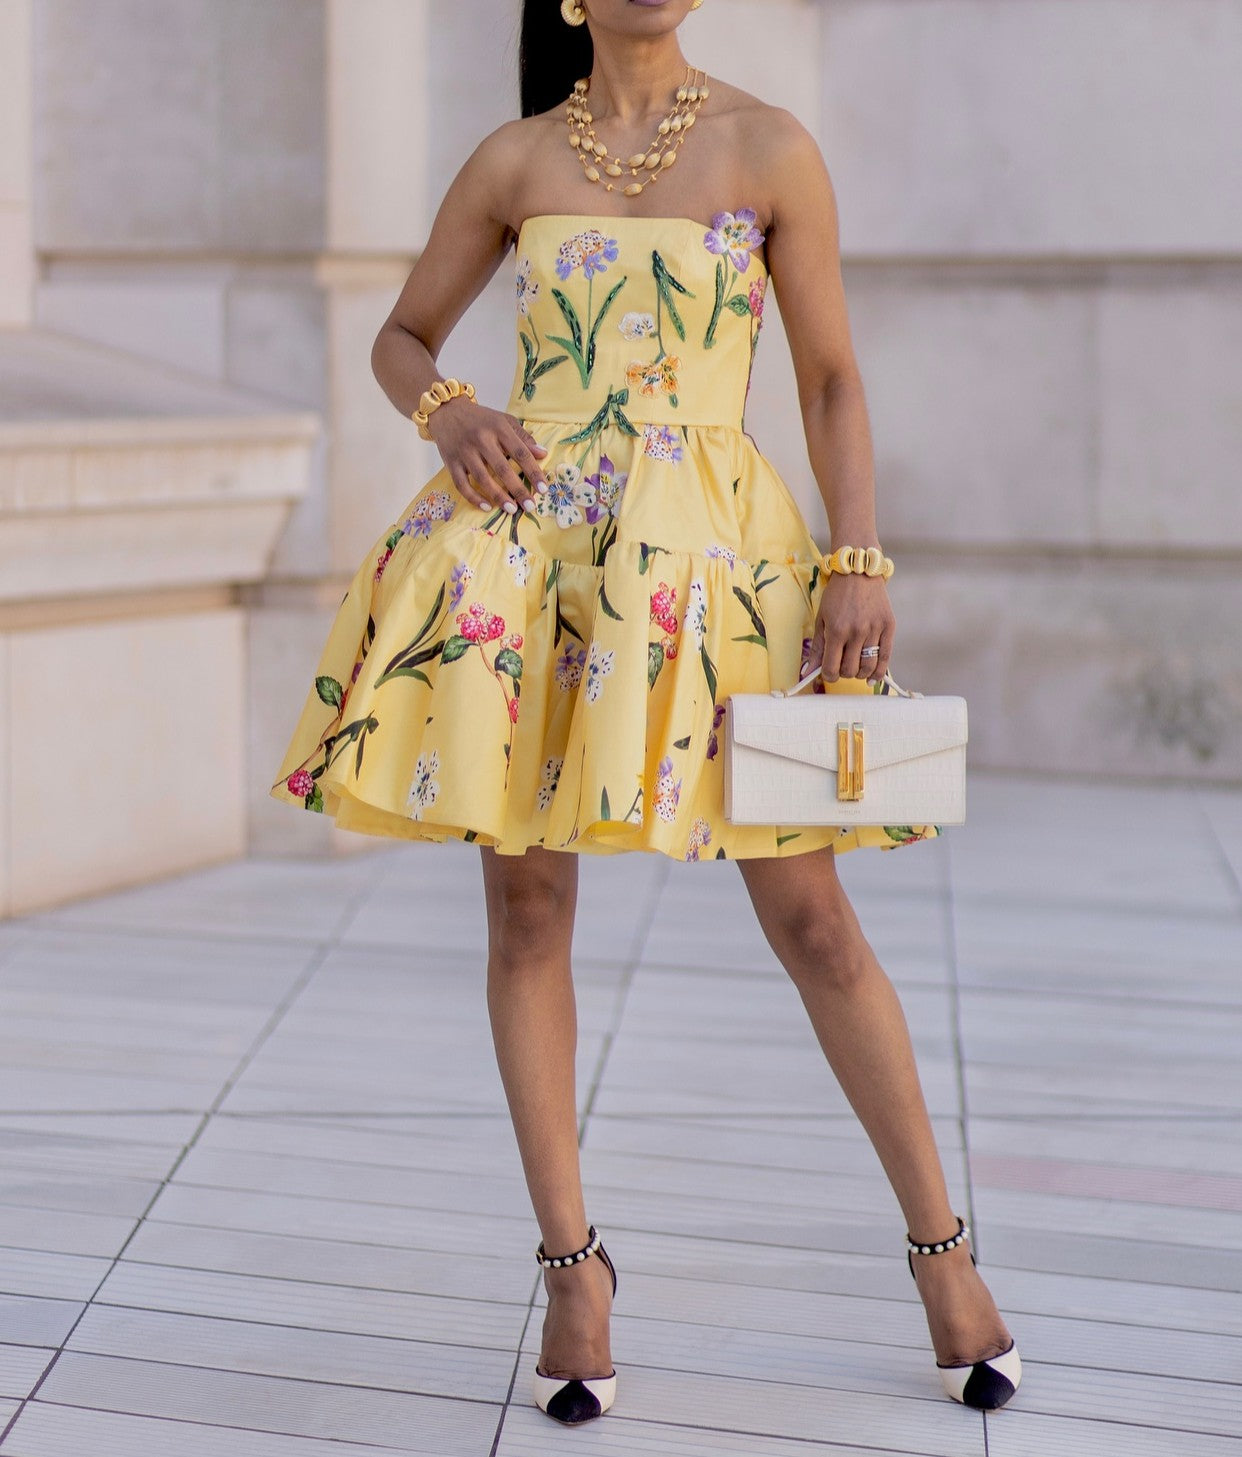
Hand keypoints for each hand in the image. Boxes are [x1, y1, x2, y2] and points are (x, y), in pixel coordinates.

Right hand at [427, 397, 548, 515]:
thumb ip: (523, 437)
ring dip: (498, 496)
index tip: (544, 489)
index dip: (533, 472)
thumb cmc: (480, 419)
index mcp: (498, 428)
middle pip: (502, 468)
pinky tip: (486, 507)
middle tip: (530, 506)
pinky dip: (473, 497)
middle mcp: (481, 439)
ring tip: (512, 510)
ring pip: (482, 479)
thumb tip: (542, 454)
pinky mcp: (451, 462)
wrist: (447, 411)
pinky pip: (461, 484)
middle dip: (518, 490)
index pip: (520, 452)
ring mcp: (464, 452)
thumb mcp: (504, 421)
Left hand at [804, 572, 894, 683]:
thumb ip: (817, 648)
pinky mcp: (889, 626)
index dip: (828, 676)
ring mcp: (874, 630)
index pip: (831, 668)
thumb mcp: (821, 619)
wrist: (859, 572)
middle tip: (842, 666)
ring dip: (860, 674)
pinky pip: (886, 657)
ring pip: (868, 667)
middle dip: (843, 674)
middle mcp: (856, 632)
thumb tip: (808, 673)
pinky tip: (873, 677)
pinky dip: (879, 672)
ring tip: (856, 669)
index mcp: (836, 630)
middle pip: (850, 670)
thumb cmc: (837, 595)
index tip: (828, 674)